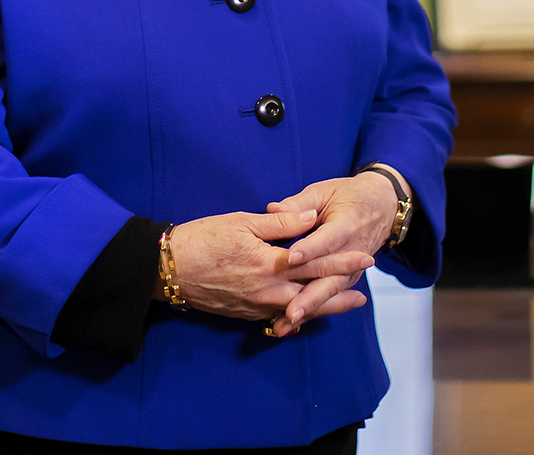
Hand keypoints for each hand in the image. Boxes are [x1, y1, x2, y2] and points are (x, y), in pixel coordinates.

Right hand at [167, 209, 374, 325]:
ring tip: (345, 306)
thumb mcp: (242, 222)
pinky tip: (305, 313)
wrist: (169, 269)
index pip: (315, 263)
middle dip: (340, 291)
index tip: (365, 258)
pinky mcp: (245, 314)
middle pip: (313, 295)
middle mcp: (268, 291)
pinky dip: (297, 316)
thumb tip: (310, 217)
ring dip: (323, 308)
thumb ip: (280, 222)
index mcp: (270, 265)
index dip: (342, 261)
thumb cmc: (203, 238)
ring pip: (299, 310)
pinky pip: (278, 318)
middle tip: (364, 294)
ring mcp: (257, 306)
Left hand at [262, 171, 404, 336]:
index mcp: (346, 225)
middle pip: (330, 277)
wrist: (381, 207)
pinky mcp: (346, 280)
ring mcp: (351, 271)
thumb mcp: (324, 192)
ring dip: (310, 310)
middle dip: (310, 296)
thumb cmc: (347, 197)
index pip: (327, 240)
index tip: (291, 258)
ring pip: (329, 293)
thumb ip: (300, 204)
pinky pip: (329, 298)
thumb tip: (273, 209)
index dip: (310, 249)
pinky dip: (312, 312)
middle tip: (290, 311)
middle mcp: (352, 252)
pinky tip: (292, 325)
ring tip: (287, 323)